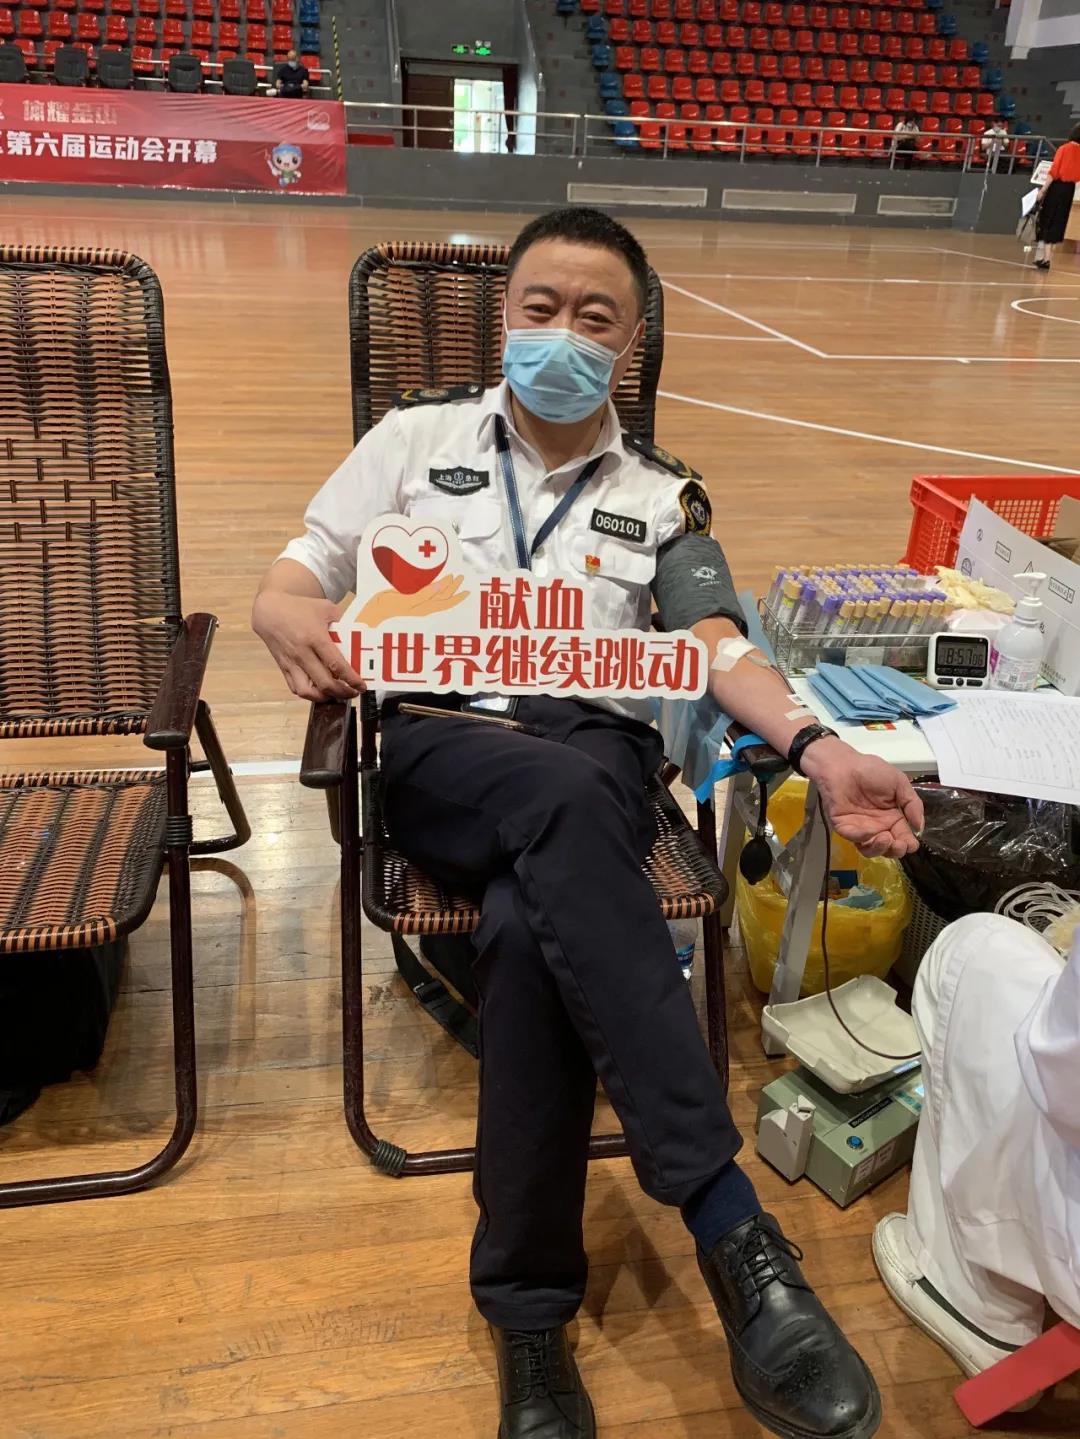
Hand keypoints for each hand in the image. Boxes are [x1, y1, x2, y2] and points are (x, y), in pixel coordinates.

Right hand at [252, 589, 361, 701]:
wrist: (269, 611)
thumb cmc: (298, 608)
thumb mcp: (325, 608)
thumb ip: (341, 622)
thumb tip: (356, 635)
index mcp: (315, 638)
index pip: (336, 664)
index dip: (351, 679)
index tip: (361, 685)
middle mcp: (302, 653)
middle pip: (325, 683)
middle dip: (343, 692)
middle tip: (353, 692)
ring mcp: (291, 663)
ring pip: (307, 691)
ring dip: (324, 697)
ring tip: (336, 694)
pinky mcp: (284, 667)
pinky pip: (296, 688)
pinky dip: (309, 694)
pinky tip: (319, 690)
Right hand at [355, 574, 468, 627]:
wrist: (372, 611)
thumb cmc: (387, 608)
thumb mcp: (408, 601)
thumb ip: (425, 594)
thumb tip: (442, 586)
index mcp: (426, 608)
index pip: (447, 602)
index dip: (458, 596)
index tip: (468, 590)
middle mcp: (424, 606)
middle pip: (443, 596)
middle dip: (453, 587)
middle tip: (461, 576)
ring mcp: (416, 602)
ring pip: (435, 593)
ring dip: (444, 585)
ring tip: (452, 576)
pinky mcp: (408, 597)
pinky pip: (425, 590)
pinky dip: (432, 585)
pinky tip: (433, 580)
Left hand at [800, 738, 923, 859]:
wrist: (843, 764)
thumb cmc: (870, 770)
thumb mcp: (899, 783)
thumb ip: (912, 803)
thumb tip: (920, 827)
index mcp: (892, 817)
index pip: (904, 837)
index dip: (909, 844)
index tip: (911, 843)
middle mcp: (877, 826)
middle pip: (889, 848)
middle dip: (896, 850)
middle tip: (899, 844)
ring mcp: (860, 828)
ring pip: (871, 849)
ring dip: (881, 849)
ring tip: (886, 839)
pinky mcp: (844, 826)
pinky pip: (854, 838)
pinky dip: (863, 838)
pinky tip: (871, 832)